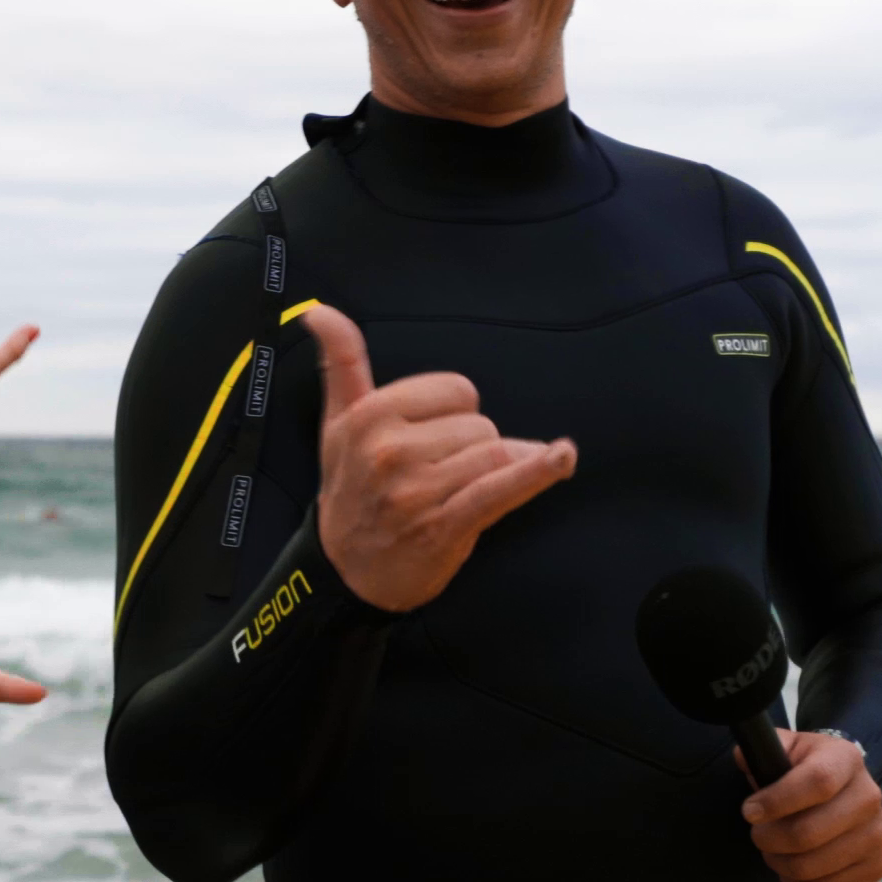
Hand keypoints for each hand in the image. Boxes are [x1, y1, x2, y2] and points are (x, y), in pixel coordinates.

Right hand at [303, 305, 574, 612]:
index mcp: (370, 417)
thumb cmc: (349, 490)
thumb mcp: (337, 422)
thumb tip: (319, 311)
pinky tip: (561, 457)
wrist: (345, 571)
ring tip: (458, 491)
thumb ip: (341, 362)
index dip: (455, 412)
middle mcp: (391, 451)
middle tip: (437, 475)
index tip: (431, 436)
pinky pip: (501, 488)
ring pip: (495, 454)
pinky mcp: (445, 526)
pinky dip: (536, 472)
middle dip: (471, 446)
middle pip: (479, 424)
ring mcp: (418, 491)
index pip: (455, 390)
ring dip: (493, 471)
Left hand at [741, 729, 881, 881]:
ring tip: (772, 850)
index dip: (777, 802)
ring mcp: (877, 834)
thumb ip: (765, 747)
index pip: (817, 782)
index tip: (749, 811)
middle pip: (808, 833)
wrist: (841, 790)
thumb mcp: (787, 748)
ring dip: (778, 863)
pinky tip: (792, 867)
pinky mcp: (878, 864)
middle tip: (758, 834)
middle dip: (768, 838)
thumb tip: (744, 758)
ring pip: (811, 867)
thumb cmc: (803, 770)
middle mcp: (869, 796)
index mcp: (846, 759)